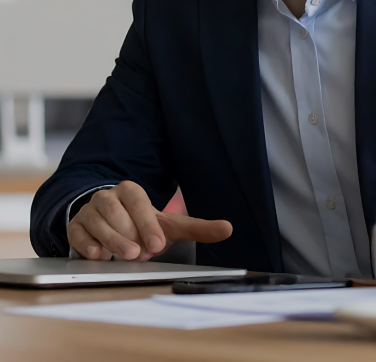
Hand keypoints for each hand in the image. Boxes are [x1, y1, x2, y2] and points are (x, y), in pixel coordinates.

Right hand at [67, 180, 232, 260]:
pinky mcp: (75, 226)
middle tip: (139, 254)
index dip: (148, 226)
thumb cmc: (143, 225)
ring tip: (126, 256)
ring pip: (98, 223)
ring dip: (112, 241)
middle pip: (117, 215)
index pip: (140, 205)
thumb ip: (197, 227)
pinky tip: (98, 256)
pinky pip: (78, 234)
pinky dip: (87, 245)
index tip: (156, 245)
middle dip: (130, 236)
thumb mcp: (170, 225)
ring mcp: (89, 211)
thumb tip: (229, 228)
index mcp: (132, 191)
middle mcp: (108, 197)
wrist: (110, 225)